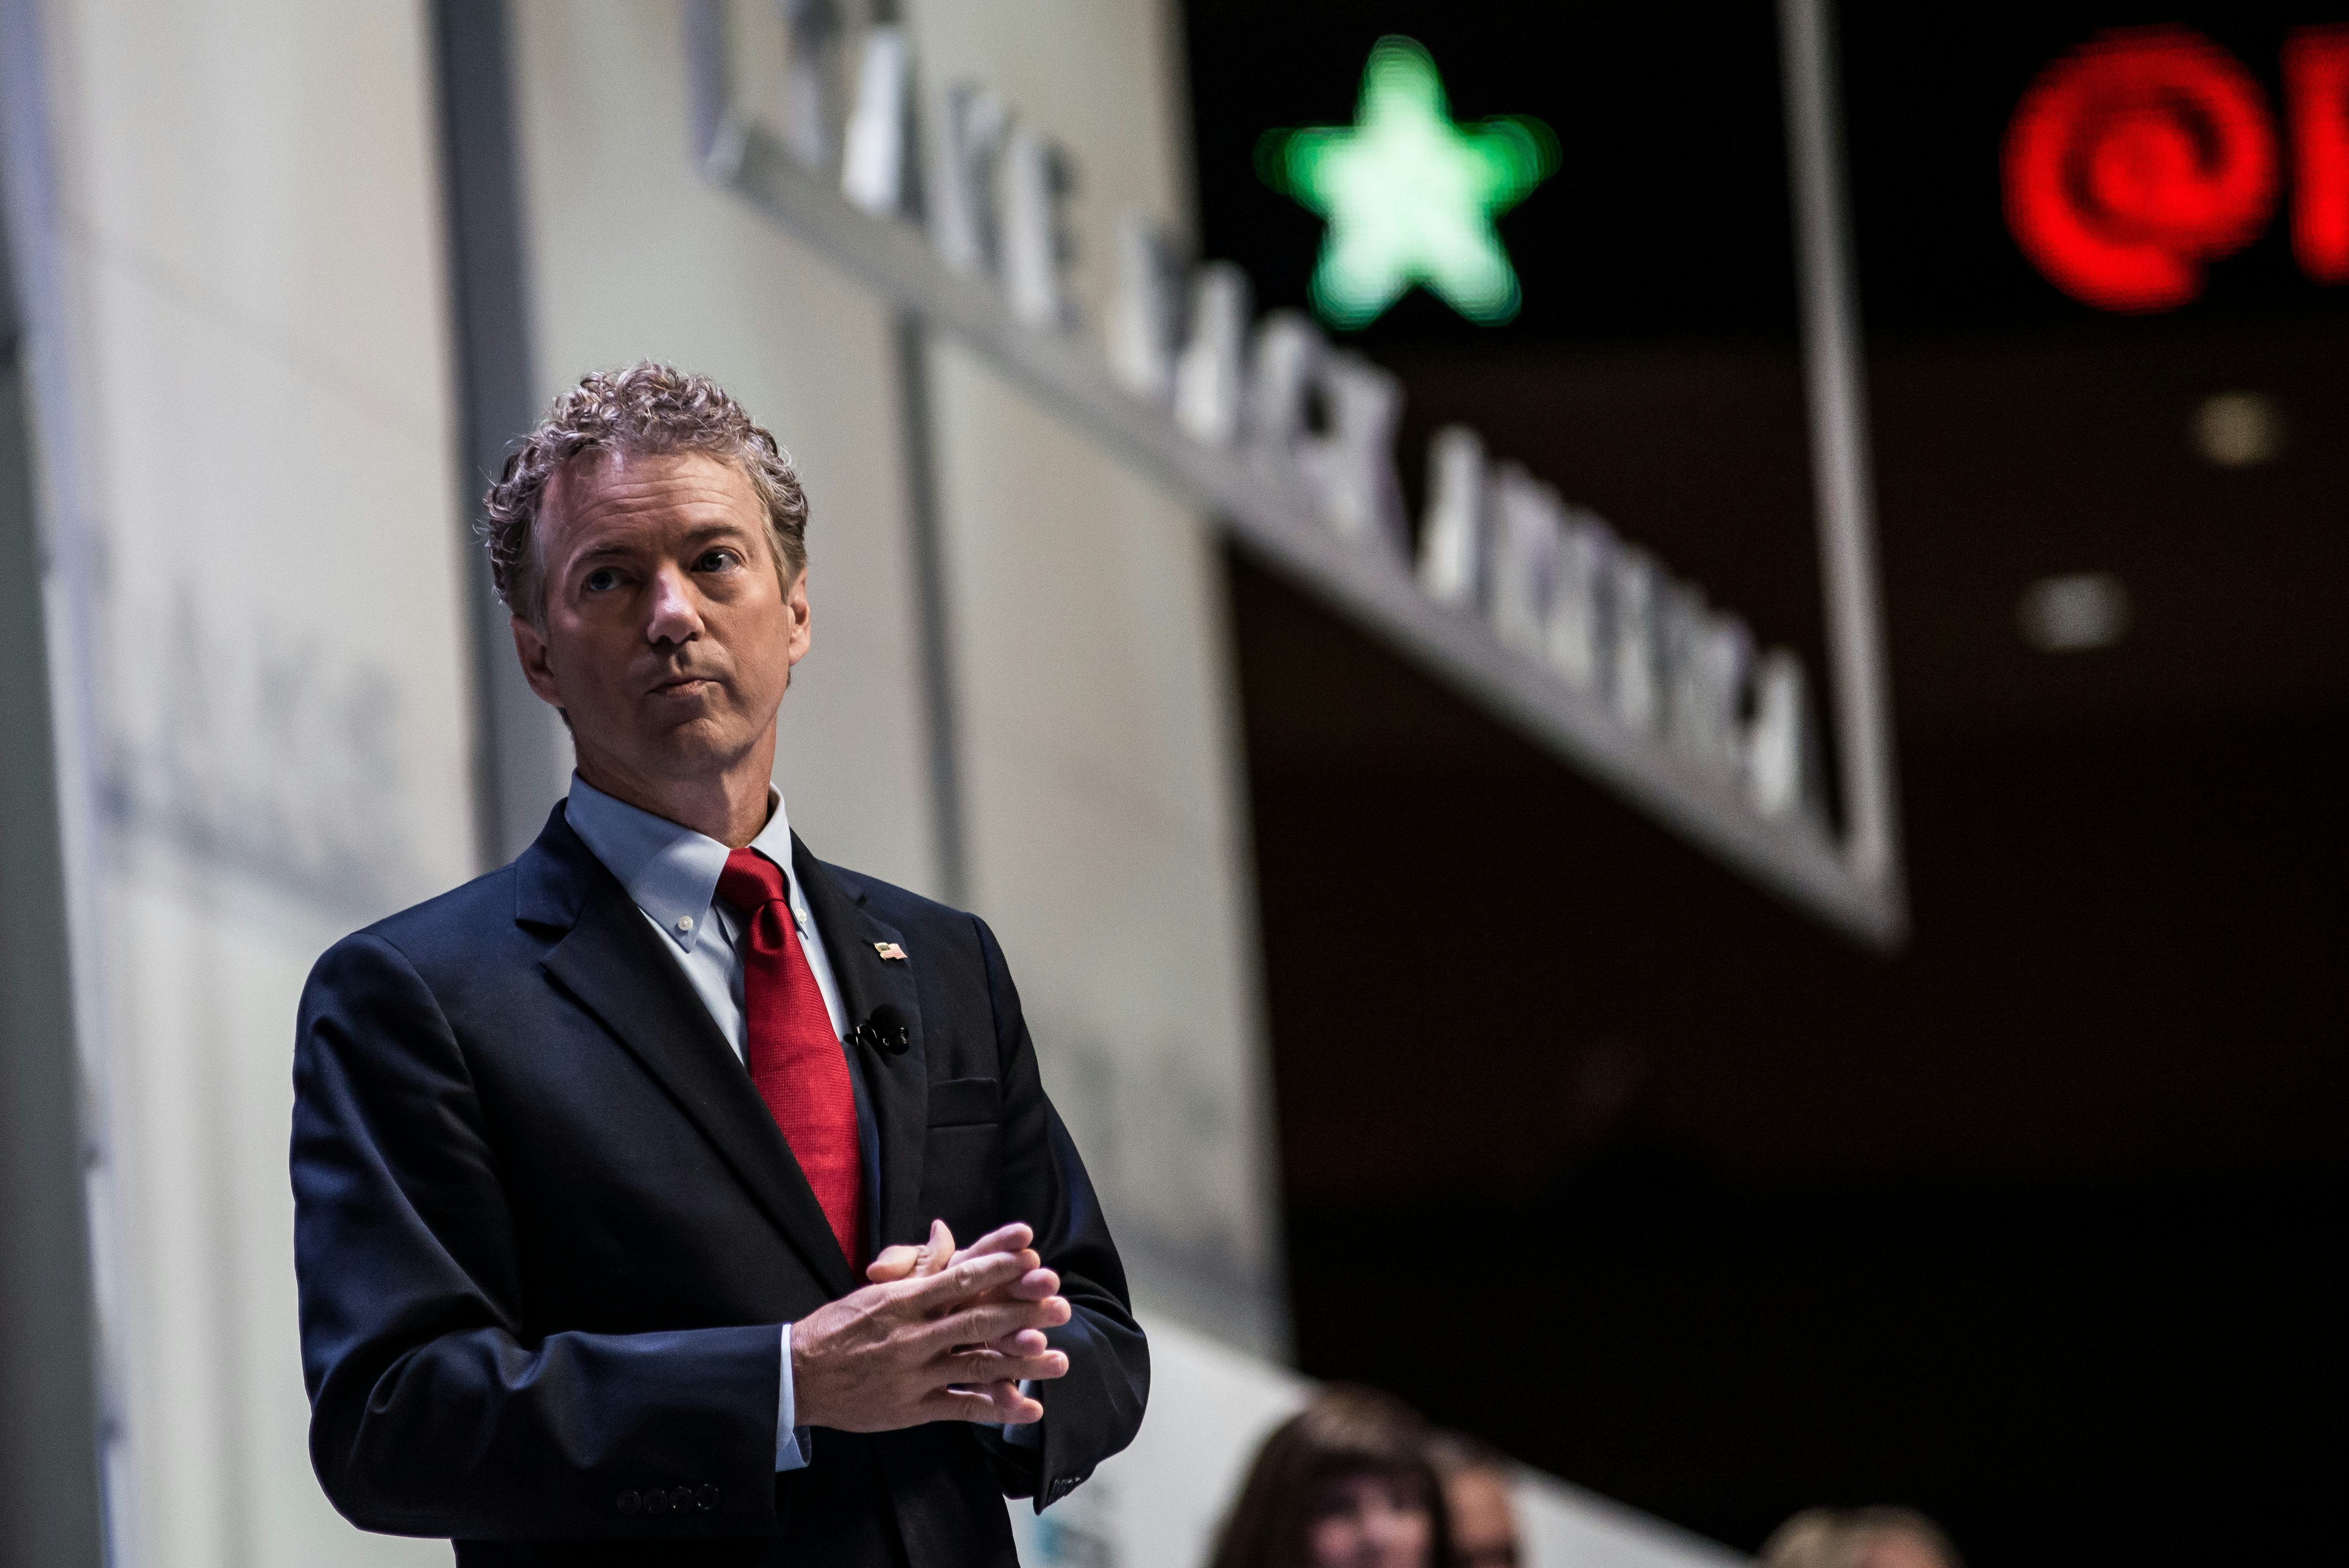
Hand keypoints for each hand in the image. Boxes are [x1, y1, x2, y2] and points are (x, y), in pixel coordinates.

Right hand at [792, 1223, 1069, 1430]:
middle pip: (977, 1319)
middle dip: (1022, 1311)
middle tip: (1062, 1305)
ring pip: (977, 1365)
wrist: (798, 1375)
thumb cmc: (840, 1326)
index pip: (960, 1276)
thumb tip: (945, 1231)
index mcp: (904, 1298)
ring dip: (1021, 1362)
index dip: (998, 1264)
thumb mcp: (877, 1288)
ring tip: (1061, 1360)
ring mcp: (915, 1372)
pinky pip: (962, 1406)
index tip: (1032, 1252)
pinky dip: (996, 1407)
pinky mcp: (913, 1407)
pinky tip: (1029, 1407)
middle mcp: (913, 1334)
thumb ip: (918, 1265)